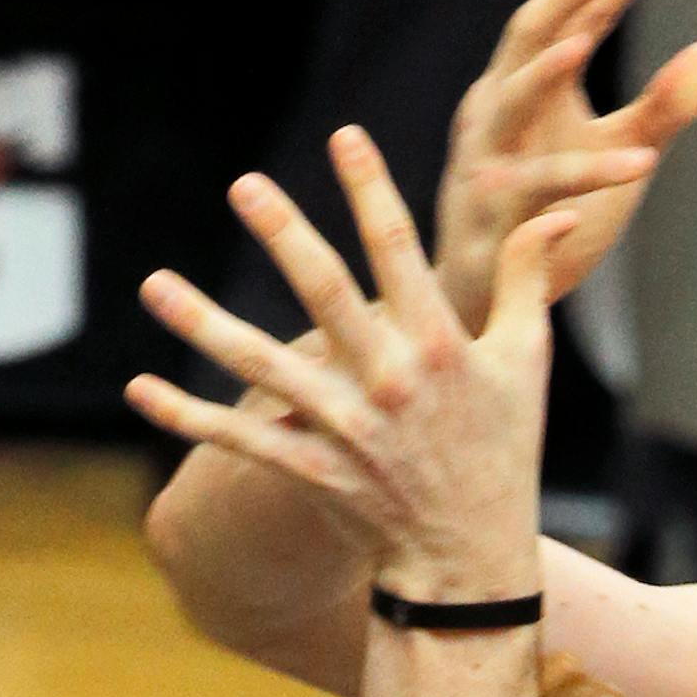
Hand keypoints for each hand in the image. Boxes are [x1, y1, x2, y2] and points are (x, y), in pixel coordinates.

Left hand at [127, 127, 565, 602]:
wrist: (472, 560)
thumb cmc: (504, 453)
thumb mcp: (527, 364)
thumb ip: (528, 280)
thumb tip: (557, 212)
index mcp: (441, 347)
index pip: (399, 253)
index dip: (370, 190)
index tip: (343, 136)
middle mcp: (389, 383)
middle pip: (325, 294)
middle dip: (284, 235)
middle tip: (243, 185)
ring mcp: (346, 430)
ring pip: (264, 366)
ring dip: (204, 325)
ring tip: (154, 285)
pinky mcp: (315, 471)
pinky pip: (241, 440)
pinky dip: (189, 417)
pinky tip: (139, 389)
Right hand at [435, 0, 696, 331]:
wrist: (486, 301)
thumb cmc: (549, 218)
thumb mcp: (619, 154)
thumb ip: (663, 105)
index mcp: (526, 91)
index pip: (568, 19)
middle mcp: (498, 116)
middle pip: (526, 37)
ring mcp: (488, 165)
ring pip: (512, 108)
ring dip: (541, 74)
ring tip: (583, 42)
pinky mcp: (493, 221)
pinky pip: (535, 194)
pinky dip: (577, 181)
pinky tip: (636, 168)